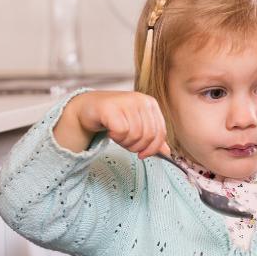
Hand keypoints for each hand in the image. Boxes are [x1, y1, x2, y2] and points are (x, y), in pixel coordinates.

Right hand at [55, 91, 170, 158]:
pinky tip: (109, 131)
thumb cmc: (115, 118)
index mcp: (151, 103)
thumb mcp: (137, 126)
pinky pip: (121, 131)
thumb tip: (167, 152)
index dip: (152, 149)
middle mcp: (140, 100)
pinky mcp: (111, 107)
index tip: (142, 155)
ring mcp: (126, 101)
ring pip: (135, 135)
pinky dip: (115, 137)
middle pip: (148, 136)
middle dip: (137, 146)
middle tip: (125, 143)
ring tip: (117, 136)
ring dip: (124, 142)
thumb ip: (152, 138)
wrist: (89, 108)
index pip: (160, 133)